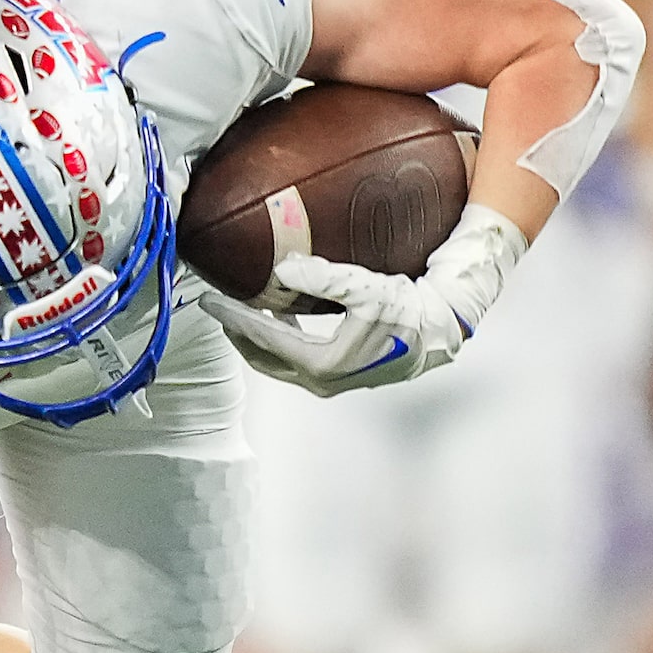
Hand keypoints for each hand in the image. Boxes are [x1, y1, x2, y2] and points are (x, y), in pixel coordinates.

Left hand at [198, 205, 523, 396]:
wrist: (442, 328)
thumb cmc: (410, 309)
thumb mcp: (368, 289)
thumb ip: (325, 279)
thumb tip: (282, 271)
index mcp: (322, 363)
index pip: (262, 337)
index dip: (233, 316)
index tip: (210, 299)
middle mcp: (320, 379)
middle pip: (261, 356)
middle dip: (237, 331)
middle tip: (218, 306)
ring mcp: (329, 382)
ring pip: (277, 361)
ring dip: (256, 338)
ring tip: (242, 312)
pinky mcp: (339, 376)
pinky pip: (295, 359)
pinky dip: (279, 341)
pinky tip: (278, 319)